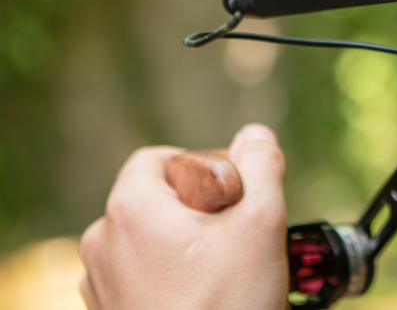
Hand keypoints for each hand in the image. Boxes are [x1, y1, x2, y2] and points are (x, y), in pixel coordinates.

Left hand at [79, 124, 288, 309]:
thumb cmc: (229, 301)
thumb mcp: (262, 221)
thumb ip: (262, 165)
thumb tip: (254, 135)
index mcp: (130, 207)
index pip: (161, 159)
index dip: (204, 168)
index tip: (235, 199)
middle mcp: (102, 241)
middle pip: (156, 198)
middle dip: (200, 209)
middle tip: (237, 236)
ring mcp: (101, 283)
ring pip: (150, 239)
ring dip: (186, 244)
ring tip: (224, 271)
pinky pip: (140, 276)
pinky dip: (171, 276)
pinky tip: (205, 296)